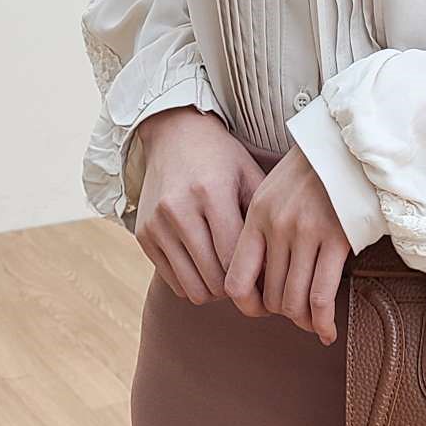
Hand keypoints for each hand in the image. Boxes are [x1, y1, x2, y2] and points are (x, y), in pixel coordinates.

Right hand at [133, 107, 265, 304]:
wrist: (174, 134)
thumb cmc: (222, 157)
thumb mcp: (250, 175)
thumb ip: (264, 218)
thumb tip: (282, 268)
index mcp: (212, 193)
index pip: (234, 258)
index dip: (255, 280)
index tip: (269, 284)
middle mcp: (179, 210)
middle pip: (213, 278)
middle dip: (237, 289)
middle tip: (253, 284)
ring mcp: (157, 224)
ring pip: (192, 287)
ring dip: (215, 290)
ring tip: (231, 277)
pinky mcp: (143, 235)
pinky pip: (173, 281)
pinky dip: (193, 282)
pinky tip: (209, 267)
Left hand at [225, 145, 350, 344]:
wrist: (350, 143)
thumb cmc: (313, 170)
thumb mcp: (274, 190)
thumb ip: (261, 227)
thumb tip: (259, 273)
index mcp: (257, 216)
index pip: (236, 280)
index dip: (247, 306)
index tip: (262, 309)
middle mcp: (277, 227)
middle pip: (269, 295)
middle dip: (282, 312)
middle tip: (295, 312)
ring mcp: (306, 233)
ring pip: (294, 300)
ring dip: (303, 320)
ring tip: (311, 323)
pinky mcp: (337, 238)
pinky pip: (322, 295)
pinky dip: (322, 321)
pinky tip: (326, 331)